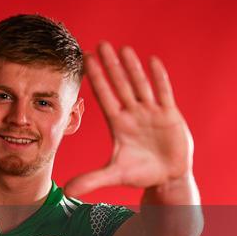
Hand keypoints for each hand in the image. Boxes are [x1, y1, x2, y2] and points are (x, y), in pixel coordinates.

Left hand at [64, 42, 193, 196]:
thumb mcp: (114, 175)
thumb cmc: (140, 173)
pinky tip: (152, 61)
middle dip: (110, 65)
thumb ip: (91, 180)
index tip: (85, 60)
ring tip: (123, 48)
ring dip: (132, 67)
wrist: (167, 177)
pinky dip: (159, 78)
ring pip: (140, 84)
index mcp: (118, 124)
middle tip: (100, 44)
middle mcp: (133, 114)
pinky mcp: (170, 115)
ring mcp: (151, 112)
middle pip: (120, 85)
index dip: (96, 78)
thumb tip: (67, 191)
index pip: (104, 96)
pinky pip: (164, 92)